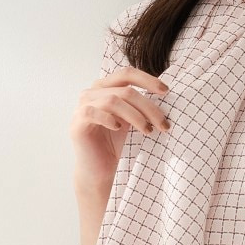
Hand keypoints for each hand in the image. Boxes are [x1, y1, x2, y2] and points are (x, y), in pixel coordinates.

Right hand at [69, 65, 170, 186]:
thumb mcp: (133, 118)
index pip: (127, 74)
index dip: (148, 80)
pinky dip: (109, 119)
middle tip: (163, 124)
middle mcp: (92, 92)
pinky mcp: (77, 122)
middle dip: (148, 107)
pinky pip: (93, 112)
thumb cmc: (117, 142)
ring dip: (135, 116)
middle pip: (125, 90)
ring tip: (148, 131)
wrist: (100, 170)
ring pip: (113, 100)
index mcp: (106, 87)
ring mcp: (83, 106)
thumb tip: (166, 94)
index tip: (166, 91)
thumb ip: (141, 104)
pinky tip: (119, 128)